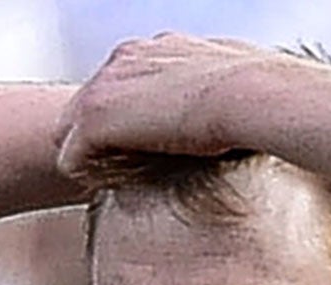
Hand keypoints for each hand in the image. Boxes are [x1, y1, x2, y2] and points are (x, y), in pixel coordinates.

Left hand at [56, 33, 285, 175]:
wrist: (252, 96)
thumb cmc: (260, 93)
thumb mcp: (234, 81)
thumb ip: (214, 90)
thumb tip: (238, 110)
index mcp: (151, 49)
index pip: (118, 89)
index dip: (127, 125)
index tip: (147, 153)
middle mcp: (121, 60)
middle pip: (86, 109)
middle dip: (101, 143)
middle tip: (127, 174)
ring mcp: (103, 88)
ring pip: (71, 134)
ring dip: (93, 162)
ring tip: (123, 184)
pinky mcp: (94, 119)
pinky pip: (70, 159)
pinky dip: (90, 177)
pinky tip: (119, 188)